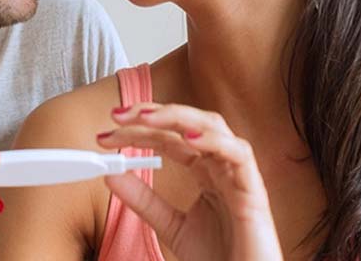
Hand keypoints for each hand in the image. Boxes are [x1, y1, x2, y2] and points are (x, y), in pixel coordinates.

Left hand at [96, 104, 283, 260]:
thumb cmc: (219, 258)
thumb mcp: (170, 226)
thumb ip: (143, 200)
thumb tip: (111, 174)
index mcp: (205, 171)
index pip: (169, 137)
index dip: (137, 131)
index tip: (106, 136)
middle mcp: (222, 166)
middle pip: (188, 123)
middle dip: (152, 114)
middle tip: (117, 117)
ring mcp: (239, 174)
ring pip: (214, 127)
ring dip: (178, 117)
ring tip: (145, 118)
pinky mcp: (254, 191)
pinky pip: (239, 154)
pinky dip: (215, 141)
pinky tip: (188, 138)